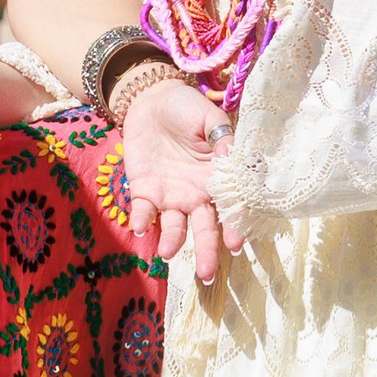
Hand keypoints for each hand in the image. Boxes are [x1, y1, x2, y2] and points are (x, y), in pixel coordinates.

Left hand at [117, 76, 244, 285]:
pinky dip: (142, 221)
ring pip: (174, 227)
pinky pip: (144, 212)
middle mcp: (196, 195)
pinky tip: (140, 228)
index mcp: (217, 180)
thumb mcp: (210, 118)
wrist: (152, 100)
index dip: (233, 227)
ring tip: (168, 253)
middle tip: (207, 276)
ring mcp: (170, 196)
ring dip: (172, 242)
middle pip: (204, 229)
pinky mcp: (144, 191)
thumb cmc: (187, 109)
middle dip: (206, 252)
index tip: (235, 246)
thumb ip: (222, 139)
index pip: (229, 209)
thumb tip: (232, 159)